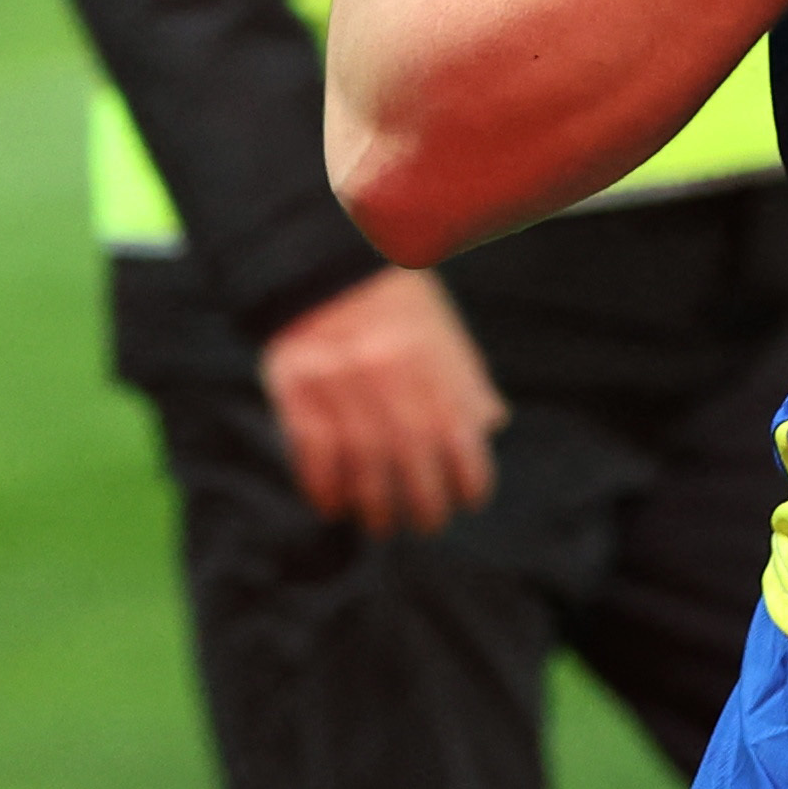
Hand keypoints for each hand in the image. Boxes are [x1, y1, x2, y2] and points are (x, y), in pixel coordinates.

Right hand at [258, 265, 507, 536]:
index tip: (471, 499)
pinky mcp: (295, 389)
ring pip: (361, 464)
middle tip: (427, 524)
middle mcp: (387, 375)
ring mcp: (339, 384)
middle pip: (411, 458)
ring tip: (381, 523)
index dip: (469, 477)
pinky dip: (323, 486)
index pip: (459, 434)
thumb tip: (492, 426)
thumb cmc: (395, 301)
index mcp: (429, 360)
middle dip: (424, 503)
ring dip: (374, 505)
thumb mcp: (443, 330)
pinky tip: (334, 505)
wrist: (325, 264)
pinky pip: (311, 451)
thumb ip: (467, 379)